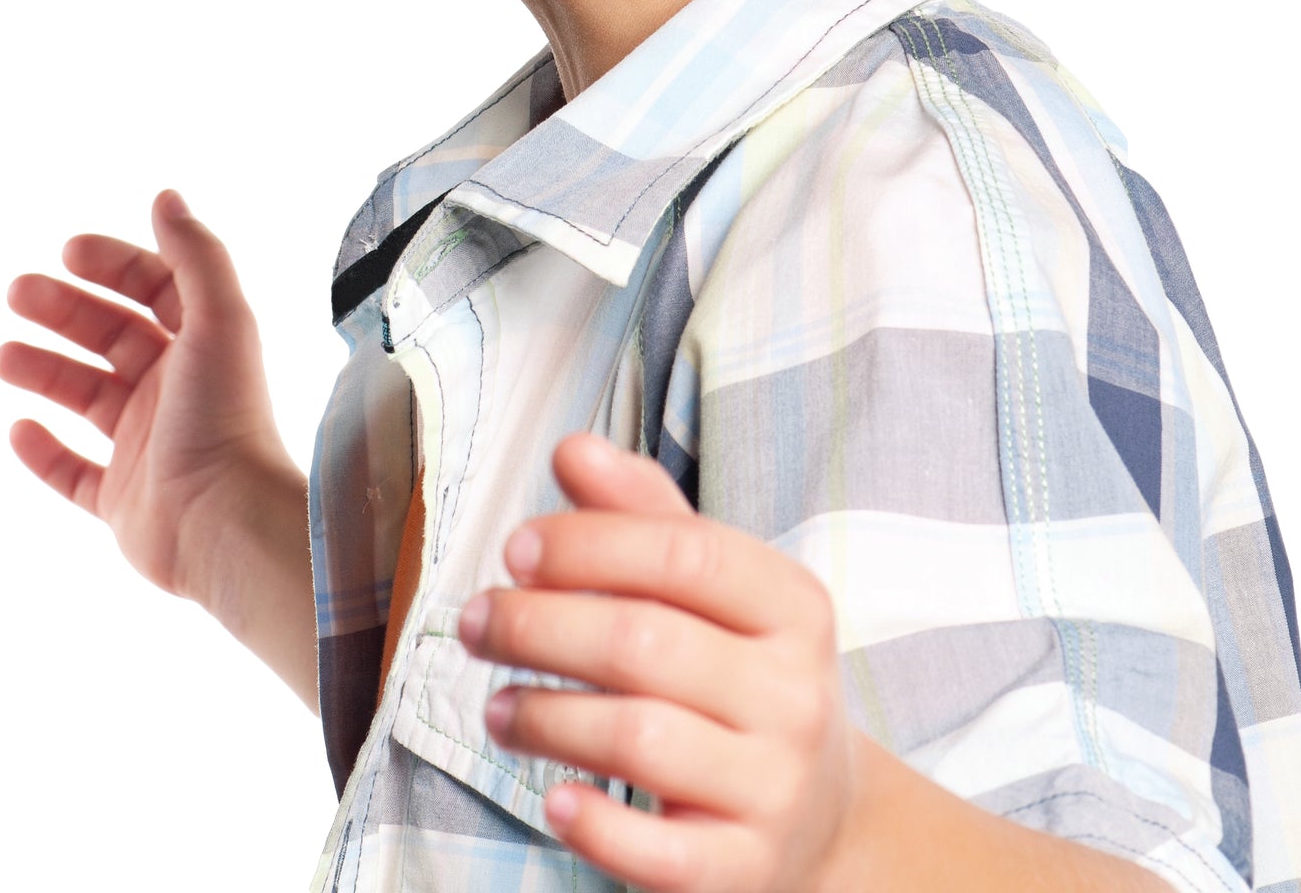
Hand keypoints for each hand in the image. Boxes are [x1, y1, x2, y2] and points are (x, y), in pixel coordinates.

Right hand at [0, 190, 302, 610]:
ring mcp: (148, 446)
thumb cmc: (226, 416)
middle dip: (65, 310)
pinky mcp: (124, 500)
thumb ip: (196, 254)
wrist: (225, 522)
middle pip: (112, 336)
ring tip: (3, 355)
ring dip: (45, 371)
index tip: (68, 251)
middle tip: (16, 292)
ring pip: (87, 397)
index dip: (114, 265)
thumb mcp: (219, 317)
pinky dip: (44, 452)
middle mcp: (177, 389)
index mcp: (204, 344)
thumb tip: (166, 195)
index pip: (155, 290)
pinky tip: (18, 427)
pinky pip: (75, 473)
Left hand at [457, 432, 855, 892]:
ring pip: (639, 740)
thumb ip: (641, 514)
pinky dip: (596, 825)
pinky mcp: (745, 870)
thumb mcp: (712, 589)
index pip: (685, 553)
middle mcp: (794, 693)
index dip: (589, 545)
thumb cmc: (740, 674)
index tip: (515, 548)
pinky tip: (554, 799)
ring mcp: (775, 787)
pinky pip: (660, 853)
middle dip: (539, 627)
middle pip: (645, 643)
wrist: (822, 817)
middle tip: (478, 623)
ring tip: (497, 707)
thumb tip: (572, 450)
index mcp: (792, 605)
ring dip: (546, 718)